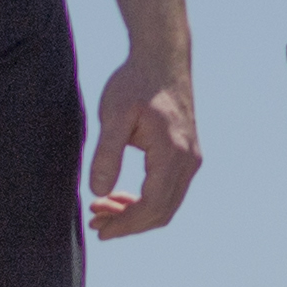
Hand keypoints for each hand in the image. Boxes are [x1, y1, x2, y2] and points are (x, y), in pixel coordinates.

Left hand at [88, 56, 201, 236]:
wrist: (162, 58)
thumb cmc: (136, 82)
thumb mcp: (113, 115)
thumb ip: (107, 154)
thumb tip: (98, 191)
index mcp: (172, 154)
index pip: (152, 206)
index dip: (125, 224)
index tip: (98, 228)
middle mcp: (189, 161)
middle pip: (162, 212)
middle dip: (128, 224)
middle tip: (95, 222)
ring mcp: (191, 159)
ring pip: (167, 205)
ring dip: (136, 214)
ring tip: (102, 209)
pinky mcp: (187, 156)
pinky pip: (169, 191)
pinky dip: (145, 201)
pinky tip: (120, 196)